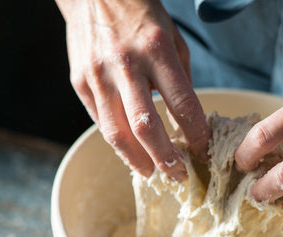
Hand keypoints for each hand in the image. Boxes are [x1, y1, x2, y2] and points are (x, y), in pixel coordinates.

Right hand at [56, 0, 209, 179]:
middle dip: (165, 158)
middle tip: (179, 175)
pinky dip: (119, 142)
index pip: (182, 104)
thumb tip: (186, 123)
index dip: (195, 134)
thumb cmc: (139, 13)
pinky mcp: (80, 83)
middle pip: (145, 127)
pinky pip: (100, 122)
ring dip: (137, 160)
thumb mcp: (171, 37)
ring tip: (152, 173)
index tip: (202, 150)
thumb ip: (179, 80)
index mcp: (156, 49)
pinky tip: (131, 152)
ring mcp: (98, 75)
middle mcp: (125, 65)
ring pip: (117, 133)